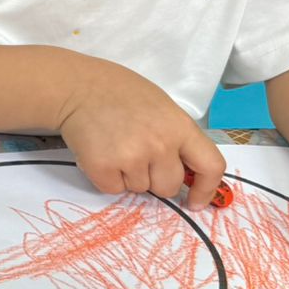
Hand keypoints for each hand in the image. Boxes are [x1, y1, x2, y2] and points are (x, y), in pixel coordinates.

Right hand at [58, 58, 228, 208]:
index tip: (195, 202)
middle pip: (169, 186)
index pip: (210, 166)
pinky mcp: (104, 167)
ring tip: (116, 146)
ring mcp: (132, 157)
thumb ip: (177, 138)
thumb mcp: (162, 108)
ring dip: (128, 175)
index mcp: (180, 127)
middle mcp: (160, 144)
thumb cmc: (121, 94)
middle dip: (155, 178)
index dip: (207, 189)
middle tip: (137, 154)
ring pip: (140, 189)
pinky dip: (107, 177)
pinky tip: (102, 152)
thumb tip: (186, 173)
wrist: (78, 87)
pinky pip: (113, 189)